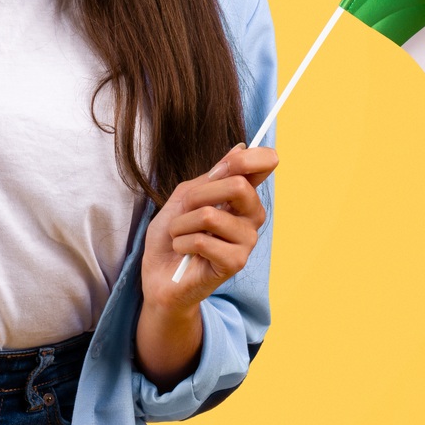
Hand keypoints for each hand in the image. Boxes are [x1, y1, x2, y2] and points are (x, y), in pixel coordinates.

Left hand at [140, 144, 277, 313]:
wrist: (160, 276)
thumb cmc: (172, 236)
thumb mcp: (184, 198)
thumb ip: (210, 177)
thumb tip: (239, 148)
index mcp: (241, 196)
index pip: (264, 165)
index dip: (252, 157)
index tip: (230, 163)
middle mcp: (251, 216)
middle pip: (238, 186)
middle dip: (197, 195)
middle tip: (184, 211)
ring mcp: (246, 241)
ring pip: (210, 215)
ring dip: (181, 224)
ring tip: (180, 236)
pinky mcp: (235, 263)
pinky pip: (202, 240)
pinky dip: (181, 243)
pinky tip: (183, 253)